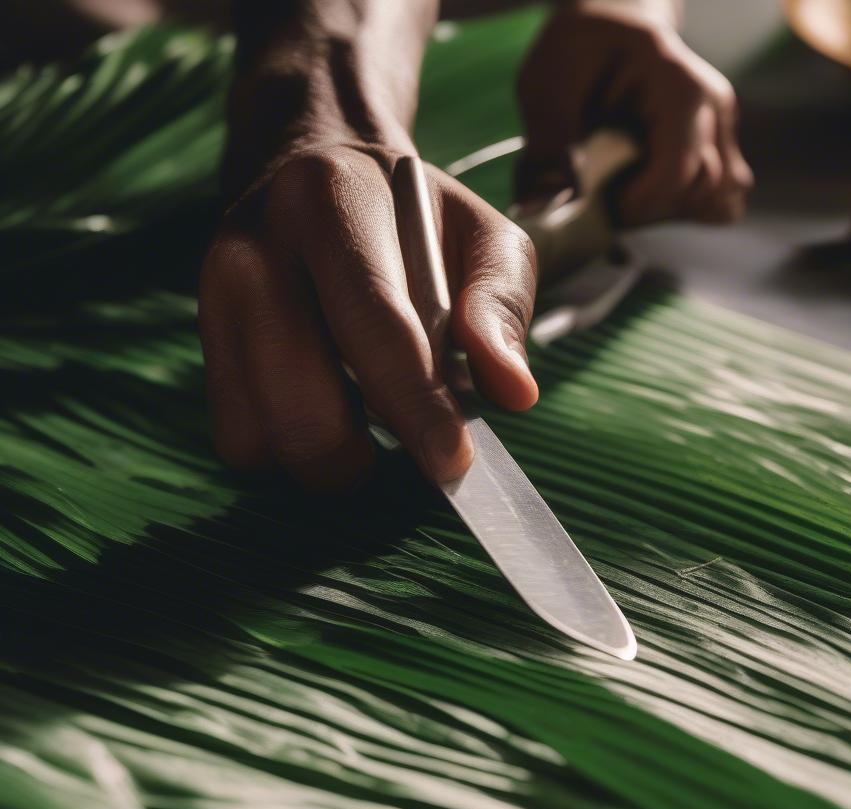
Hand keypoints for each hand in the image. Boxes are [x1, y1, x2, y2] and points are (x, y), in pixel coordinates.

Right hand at [199, 143, 537, 488]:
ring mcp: (214, 299)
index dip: (415, 405)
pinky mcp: (205, 343)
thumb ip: (502, 304)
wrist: (314, 169)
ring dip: (324, 457)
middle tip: (410, 452)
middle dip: (360, 454)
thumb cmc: (412, 218)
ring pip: (258, 433)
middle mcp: (254, 251)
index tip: (451, 463)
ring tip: (367, 422)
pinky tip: (326, 411)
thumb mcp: (481, 235)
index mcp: (331, 202)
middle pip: (298, 398)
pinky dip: (287, 449)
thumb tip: (513, 392)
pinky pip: (238, 437)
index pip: (374, 324)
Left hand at [516, 2, 752, 225]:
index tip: (602, 205)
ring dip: (667, 212)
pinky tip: (651, 198)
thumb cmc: (580, 48)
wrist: (612, 23)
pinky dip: (684, 208)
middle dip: (648, 210)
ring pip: (715, 199)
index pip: (676, 173)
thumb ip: (548, 145)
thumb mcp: (549, 83)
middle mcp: (712, 107)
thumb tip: (541, 204)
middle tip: (606, 200)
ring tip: (627, 193)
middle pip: (699, 190)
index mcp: (678, 87)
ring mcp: (722, 127)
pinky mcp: (720, 146)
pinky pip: (720, 198)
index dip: (636, 204)